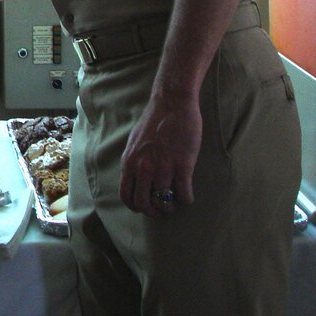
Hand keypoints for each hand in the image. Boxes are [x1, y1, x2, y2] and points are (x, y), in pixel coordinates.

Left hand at [119, 94, 201, 216]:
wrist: (172, 103)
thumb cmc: (155, 121)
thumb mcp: (135, 143)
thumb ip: (134, 161)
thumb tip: (136, 180)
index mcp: (129, 162)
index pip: (126, 196)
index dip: (137, 207)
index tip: (147, 207)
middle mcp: (143, 168)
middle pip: (144, 204)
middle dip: (154, 212)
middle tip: (163, 210)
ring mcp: (162, 167)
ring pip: (164, 202)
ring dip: (171, 207)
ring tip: (176, 203)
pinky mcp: (182, 165)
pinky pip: (184, 194)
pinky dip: (186, 200)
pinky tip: (188, 195)